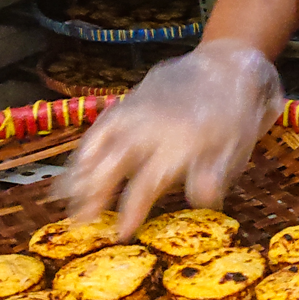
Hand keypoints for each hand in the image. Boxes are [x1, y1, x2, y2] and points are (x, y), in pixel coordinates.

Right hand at [51, 39, 284, 238]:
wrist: (226, 65)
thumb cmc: (235, 118)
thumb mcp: (236, 149)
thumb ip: (214, 176)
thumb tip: (199, 202)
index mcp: (179, 145)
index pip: (147, 184)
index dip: (131, 211)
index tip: (120, 234)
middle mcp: (150, 128)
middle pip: (112, 164)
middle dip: (92, 193)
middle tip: (78, 222)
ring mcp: (135, 112)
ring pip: (98, 144)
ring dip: (79, 172)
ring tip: (62, 197)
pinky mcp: (127, 102)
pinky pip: (99, 126)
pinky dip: (84, 148)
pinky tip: (75, 166)